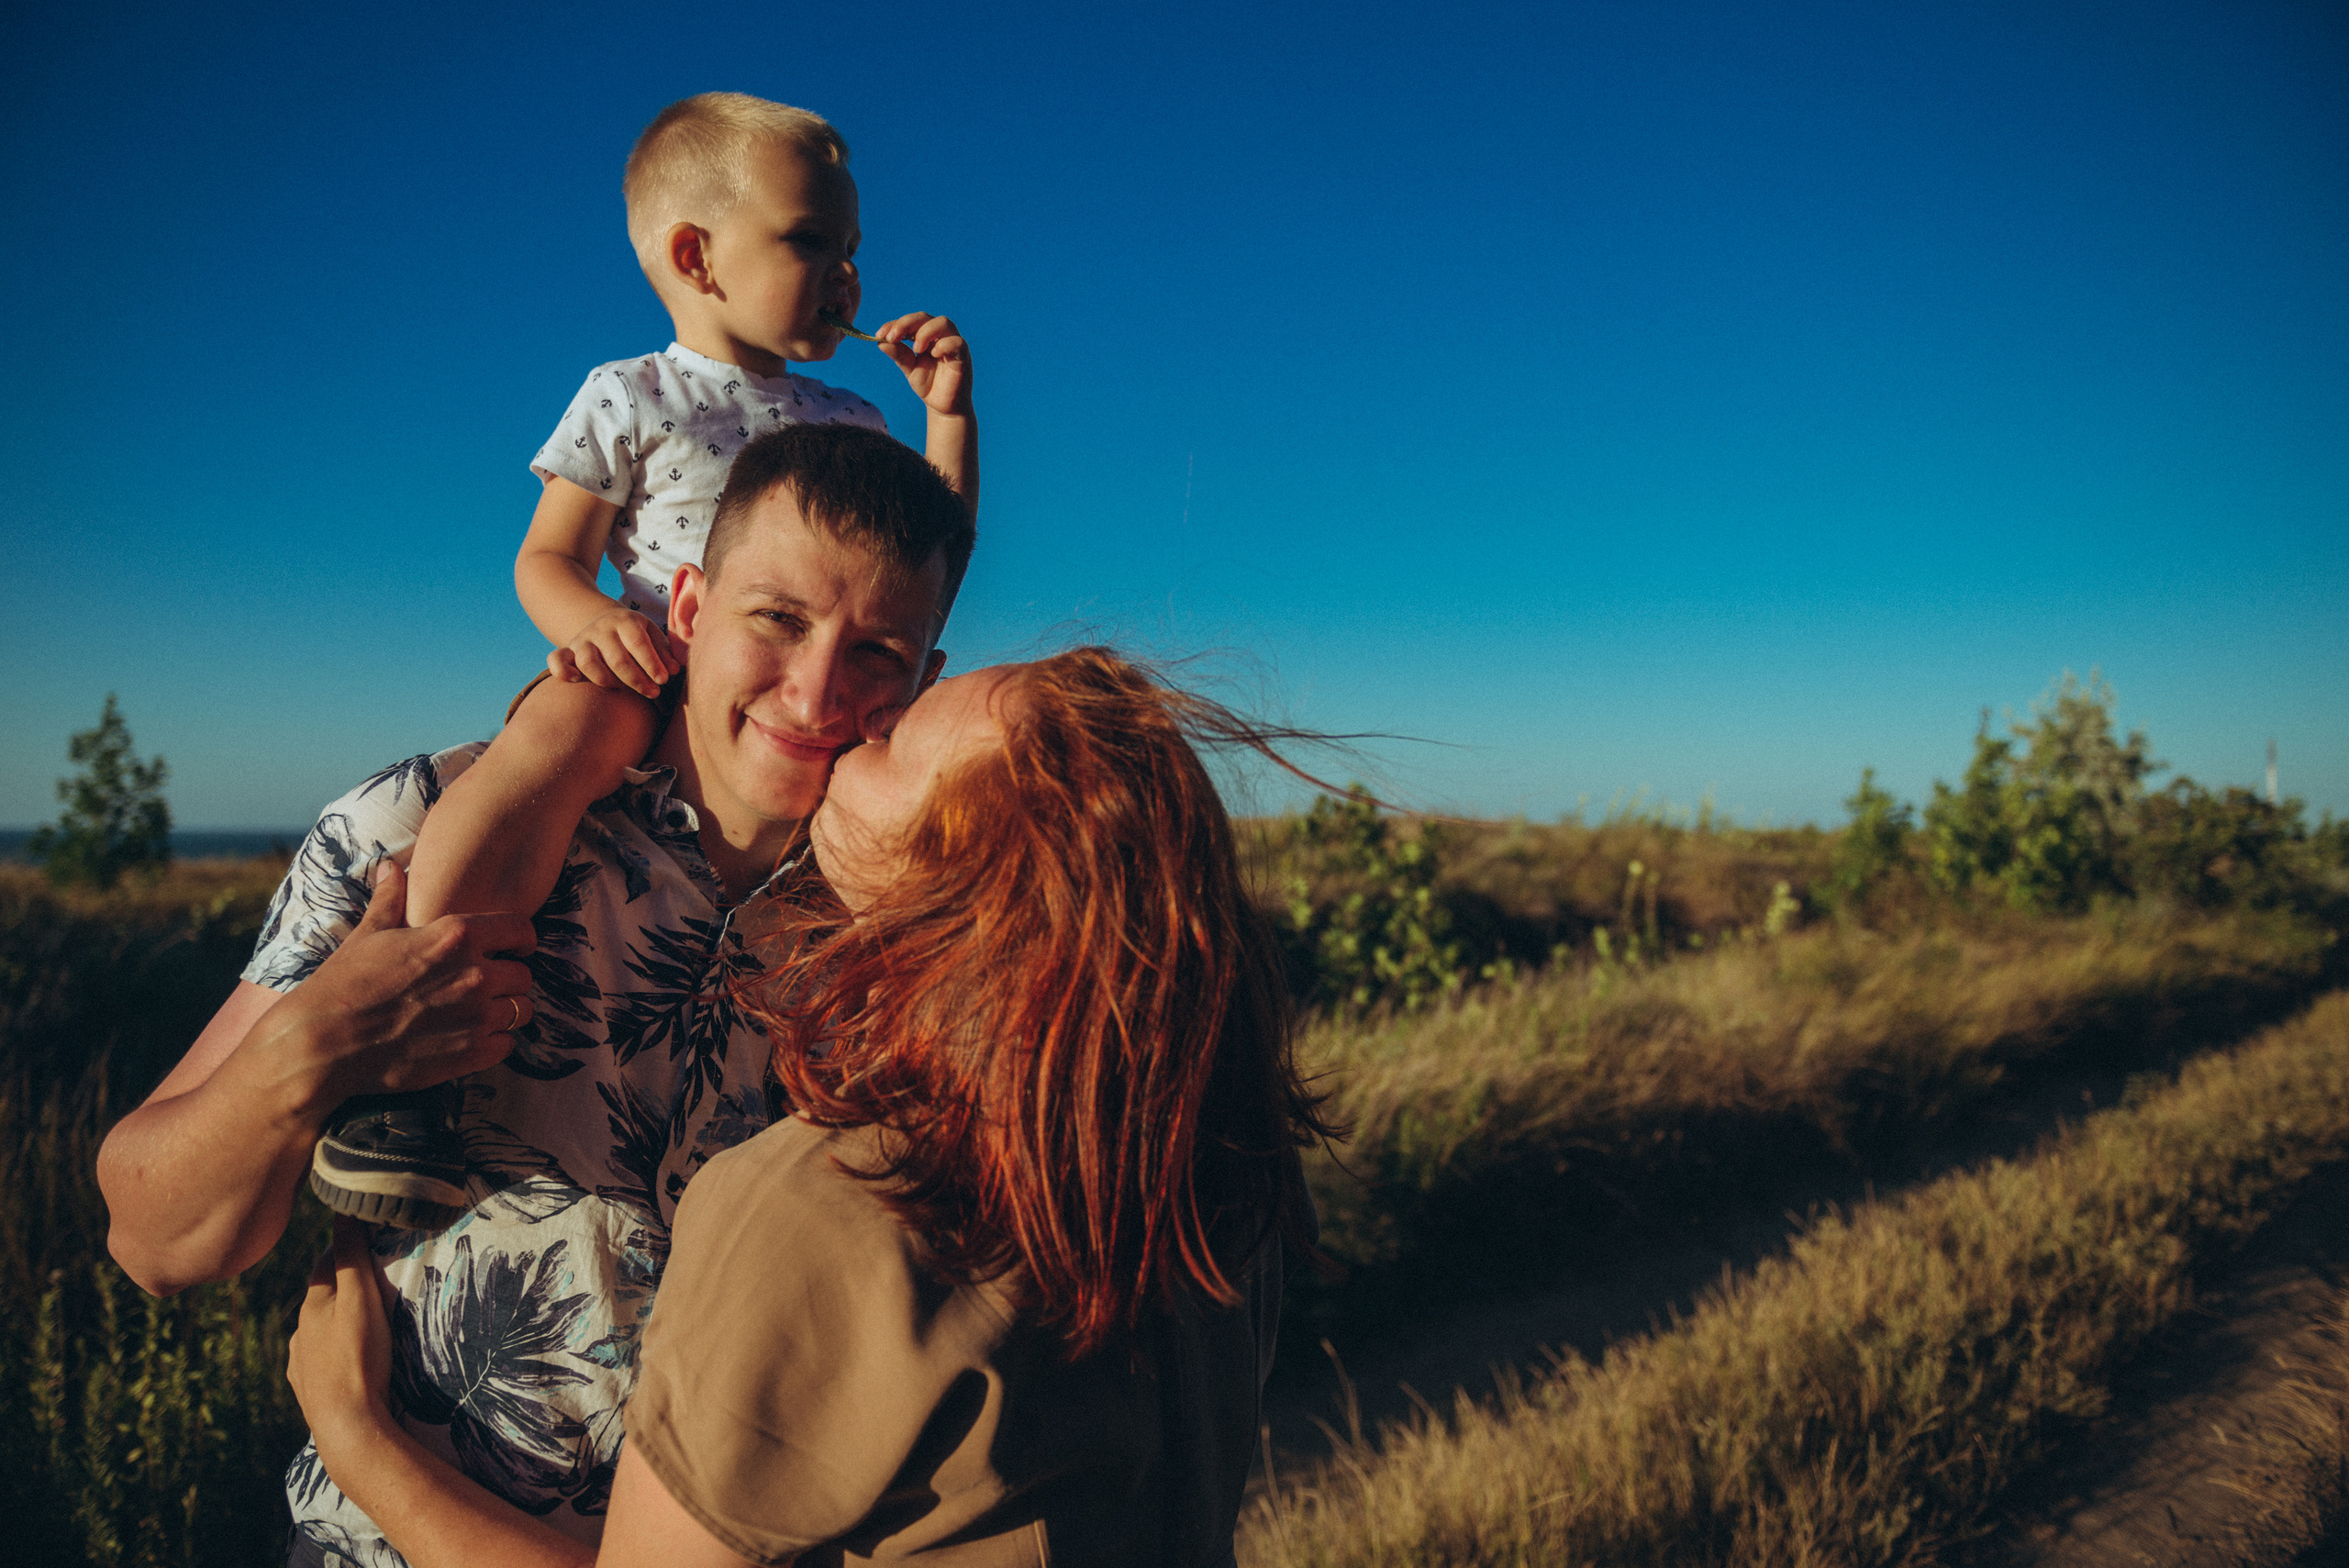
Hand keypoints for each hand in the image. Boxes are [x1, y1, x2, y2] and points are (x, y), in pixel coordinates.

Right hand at [269, 862, 539, 1108]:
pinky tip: (472, 1040)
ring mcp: (476, 1017)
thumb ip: (389, 899)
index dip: (519, 939)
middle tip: (486, 986)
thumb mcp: (367, 934)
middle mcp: (475, 974)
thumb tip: (389, 866)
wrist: (322, 1045)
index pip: (522, 930)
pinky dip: (494, 1043)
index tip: (512, 947)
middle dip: (508, 979)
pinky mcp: (469, 1055)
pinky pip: (507, 1046)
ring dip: (505, 1012)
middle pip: (524, 975)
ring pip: (521, 1011)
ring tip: (480, 1014)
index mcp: (456, 936)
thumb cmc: (342, 984)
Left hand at [288, 1216, 395, 1460]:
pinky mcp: (309, 1391)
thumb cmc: (359, 1356)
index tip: (363, 1235)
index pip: (327, 1264)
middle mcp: (300, 1332)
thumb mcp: (361, 1299)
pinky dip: (330, 1353)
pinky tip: (342, 1359)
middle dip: (340, 1284)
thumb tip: (341, 1210)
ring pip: (317, 1331)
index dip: (345, 1248)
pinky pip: (317, 1362)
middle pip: (321, 1298)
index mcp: (314, 1305)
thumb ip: (352, 1256)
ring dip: (334, 1321)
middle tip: (368, 1276)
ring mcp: (301, 1364)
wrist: (348, 1425)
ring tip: (360, 1320)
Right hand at [549, 607, 676, 698]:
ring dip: (607, 681)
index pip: (637, 643)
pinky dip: (562, 671)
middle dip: (637, 680)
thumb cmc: (636, 635)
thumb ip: (666, 650)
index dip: (652, 663)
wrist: (604, 622)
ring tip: (622, 689)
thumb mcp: (652, 634)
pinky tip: (576, 681)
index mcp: (625, 621)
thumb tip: (675, 669)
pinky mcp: (567, 650)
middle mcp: (601, 628)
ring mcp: (582, 639)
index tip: (663, 680)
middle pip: (616, 658)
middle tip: (653, 693)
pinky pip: (556, 660)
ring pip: (588, 662)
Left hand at [873, 312, 972, 418]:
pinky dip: (944, 344)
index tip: (879, 335)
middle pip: (924, 317)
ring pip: (943, 323)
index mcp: (925, 335)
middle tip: (893, 337)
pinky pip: (957, 342)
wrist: (943, 407)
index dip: (894, 325)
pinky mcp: (963, 356)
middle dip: (906, 324)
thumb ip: (898, 354)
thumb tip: (880, 342)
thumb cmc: (928, 384)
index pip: (910, 322)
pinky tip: (933, 354)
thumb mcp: (909, 368)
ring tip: (916, 349)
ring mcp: (952, 343)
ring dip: (925, 332)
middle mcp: (939, 335)